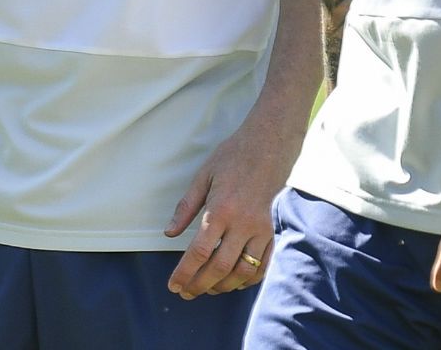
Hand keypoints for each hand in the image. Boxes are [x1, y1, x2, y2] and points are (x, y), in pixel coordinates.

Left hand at [163, 119, 296, 298]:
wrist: (268, 147)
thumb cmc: (231, 158)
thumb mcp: (202, 177)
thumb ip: (185, 208)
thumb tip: (168, 234)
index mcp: (220, 210)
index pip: (199, 252)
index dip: (185, 273)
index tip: (173, 285)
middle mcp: (241, 224)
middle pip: (219, 267)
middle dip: (199, 285)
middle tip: (186, 292)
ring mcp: (260, 229)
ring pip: (242, 271)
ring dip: (223, 286)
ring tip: (207, 289)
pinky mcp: (272, 231)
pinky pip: (263, 264)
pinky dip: (248, 279)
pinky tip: (234, 283)